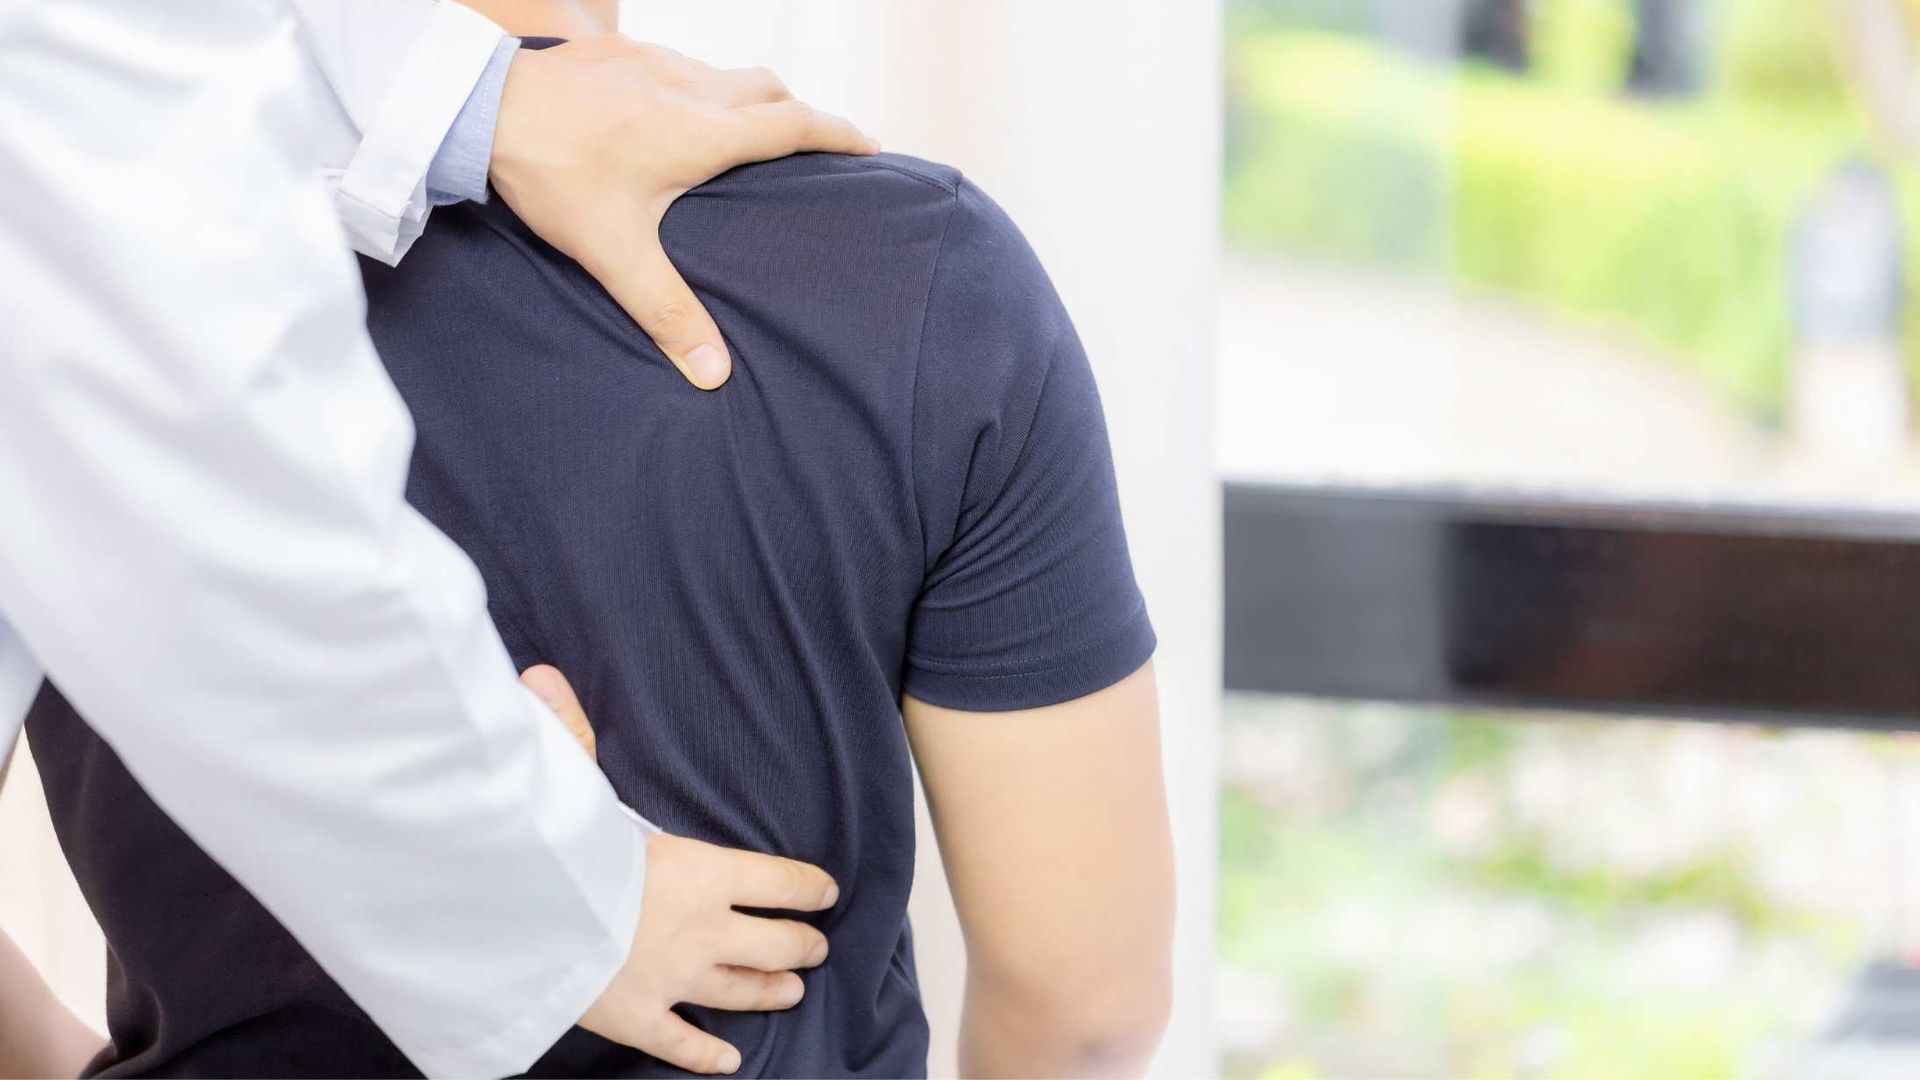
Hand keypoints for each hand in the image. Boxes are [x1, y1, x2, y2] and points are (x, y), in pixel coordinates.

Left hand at [490, 35, 879, 390]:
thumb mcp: (614, 252)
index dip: (841, 134)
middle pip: (772, 90)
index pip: (798, 125)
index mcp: (705, 133)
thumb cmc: (553, 174)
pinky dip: (697, 90)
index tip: (870, 147)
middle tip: (811, 149)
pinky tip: (670, 118)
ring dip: (746, 101)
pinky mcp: (623, 51)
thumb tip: (713, 372)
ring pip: (727, 74)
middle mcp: (693, 88)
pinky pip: (680, 65)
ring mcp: (658, 62)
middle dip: (799, 116)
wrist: (482, 106)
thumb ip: (667, 311)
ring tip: (744, 139)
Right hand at [519, 666, 838, 1074]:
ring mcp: (673, 979)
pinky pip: (682, 1044)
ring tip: (793, 990)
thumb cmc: (557, 851)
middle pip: (775, 943)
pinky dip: (707, 1055)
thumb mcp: (573, 785)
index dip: (809, 886)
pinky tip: (727, 1063)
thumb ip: (568, 734)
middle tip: (817, 945)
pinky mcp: (636, 1020)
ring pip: (742, 991)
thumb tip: (540, 675)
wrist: (523, 927)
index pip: (778, 879)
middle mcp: (702, 929)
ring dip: (772, 990)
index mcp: (700, 870)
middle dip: (802, 944)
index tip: (827, 889)